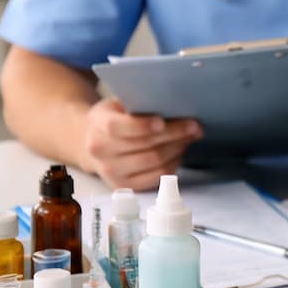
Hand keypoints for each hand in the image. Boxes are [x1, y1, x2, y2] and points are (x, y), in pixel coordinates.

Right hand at [81, 97, 202, 190]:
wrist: (93, 141)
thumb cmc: (115, 117)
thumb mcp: (120, 102)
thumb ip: (141, 103)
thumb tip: (177, 106)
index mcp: (98, 124)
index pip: (118, 127)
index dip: (142, 125)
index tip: (162, 122)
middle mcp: (100, 150)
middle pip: (144, 145)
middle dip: (174, 134)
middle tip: (194, 126)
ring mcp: (110, 171)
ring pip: (154, 162)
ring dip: (177, 148)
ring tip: (189, 137)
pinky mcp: (123, 185)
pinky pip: (156, 177)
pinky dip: (173, 164)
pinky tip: (179, 152)